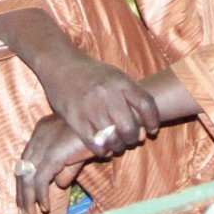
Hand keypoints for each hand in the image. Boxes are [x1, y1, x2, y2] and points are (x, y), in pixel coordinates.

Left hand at [12, 116, 99, 213]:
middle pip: (23, 169)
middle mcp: (39, 136)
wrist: (107, 126)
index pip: (26, 160)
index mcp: (42, 131)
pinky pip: (41, 179)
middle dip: (22, 194)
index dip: (24, 181)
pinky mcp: (52, 154)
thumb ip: (66, 167)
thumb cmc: (96, 135)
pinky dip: (41, 196)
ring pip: (29, 177)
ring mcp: (44, 144)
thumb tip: (59, 184)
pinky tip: (45, 207)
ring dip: (28, 200)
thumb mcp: (77, 153)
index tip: (24, 200)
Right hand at [31, 47, 161, 159]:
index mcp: (120, 81)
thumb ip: (131, 97)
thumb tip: (146, 128)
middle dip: (133, 138)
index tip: (152, 131)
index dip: (153, 121)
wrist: (60, 64)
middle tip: (131, 140)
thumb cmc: (92, 73)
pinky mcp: (75, 117)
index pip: (146, 104)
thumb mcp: (115, 76)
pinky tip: (104, 149)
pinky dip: (102, 150)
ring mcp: (90, 106)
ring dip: (118, 146)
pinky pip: (93, 142)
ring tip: (117, 145)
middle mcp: (107, 94)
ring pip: (112, 137)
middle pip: (129, 126)